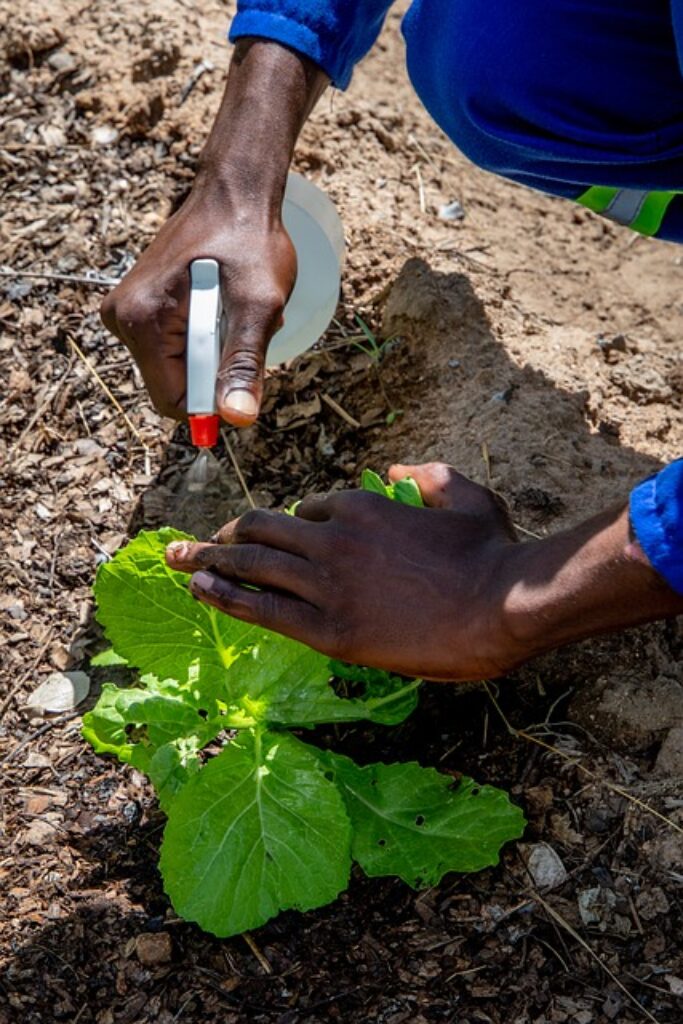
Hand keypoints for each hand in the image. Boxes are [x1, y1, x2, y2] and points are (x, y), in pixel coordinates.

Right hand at [101, 40, 326, 425]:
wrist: (234, 193)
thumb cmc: (249, 240)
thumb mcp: (258, 303)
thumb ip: (245, 362)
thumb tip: (237, 418)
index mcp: (141, 321)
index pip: (173, 402)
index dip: (214, 399)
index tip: (243, 370)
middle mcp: (121, 319)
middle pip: (174, 385)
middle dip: (217, 368)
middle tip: (241, 323)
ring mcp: (125, 314)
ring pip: (178, 367)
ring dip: (215, 351)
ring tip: (233, 308)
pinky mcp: (137, 308)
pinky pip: (174, 347)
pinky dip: (205, 336)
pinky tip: (220, 303)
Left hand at [166, 462, 682, 681]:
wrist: (498, 606)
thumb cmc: (489, 552)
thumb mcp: (467, 495)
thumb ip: (429, 475)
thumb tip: (398, 469)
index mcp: (360, 505)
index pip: (307, 508)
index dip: (292, 522)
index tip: (278, 536)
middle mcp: (332, 539)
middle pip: (262, 530)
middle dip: (226, 535)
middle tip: (200, 542)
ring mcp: (326, 584)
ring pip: (251, 565)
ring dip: (210, 560)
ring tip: (180, 561)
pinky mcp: (328, 629)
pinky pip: (261, 608)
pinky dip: (225, 596)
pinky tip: (200, 590)